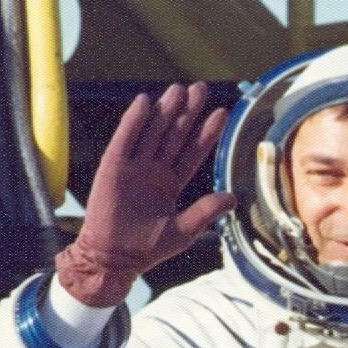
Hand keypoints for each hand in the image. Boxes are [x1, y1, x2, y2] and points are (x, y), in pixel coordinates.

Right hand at [55, 83, 234, 305]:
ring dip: (165, 111)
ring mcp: (134, 167)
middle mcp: (154, 171)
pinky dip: (135, 121)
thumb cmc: (147, 249)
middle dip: (187, 113)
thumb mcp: (184, 230)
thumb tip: (233, 197)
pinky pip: (126, 139)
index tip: (221, 113)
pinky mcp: (113, 167)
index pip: (192, 152)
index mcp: (170, 184)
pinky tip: (146, 102)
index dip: (206, 133)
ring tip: (179, 90)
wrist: (113, 259)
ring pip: (153, 132)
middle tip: (201, 88)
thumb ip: (206, 211)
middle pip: (174, 135)